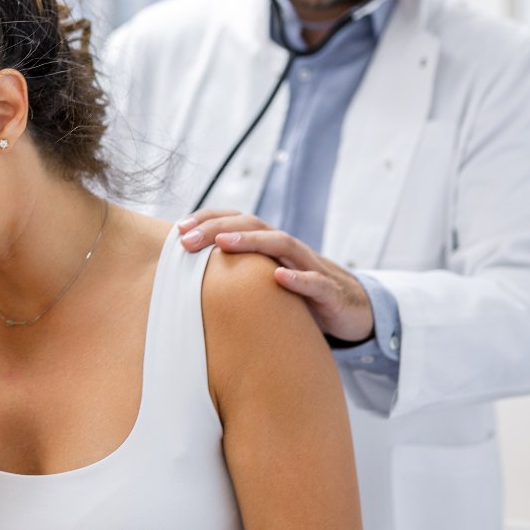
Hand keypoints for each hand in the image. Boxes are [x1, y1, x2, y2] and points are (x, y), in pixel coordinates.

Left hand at [177, 209, 373, 342]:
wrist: (351, 309)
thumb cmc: (298, 294)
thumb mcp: (264, 280)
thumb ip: (235, 273)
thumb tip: (189, 275)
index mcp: (269, 245)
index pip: (237, 221)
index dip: (208, 220)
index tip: (178, 228)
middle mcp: (288, 249)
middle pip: (254, 226)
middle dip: (218, 228)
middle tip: (187, 239)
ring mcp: (310, 267)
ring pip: (282, 244)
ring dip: (252, 242)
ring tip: (224, 244)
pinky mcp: (329, 291)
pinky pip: (315, 282)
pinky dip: (299, 278)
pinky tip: (280, 278)